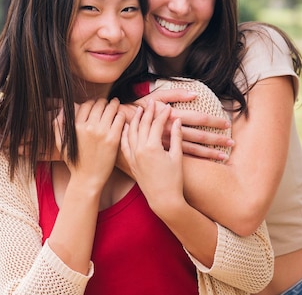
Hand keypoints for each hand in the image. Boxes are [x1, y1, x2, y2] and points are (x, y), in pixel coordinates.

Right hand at [54, 98, 123, 186]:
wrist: (87, 178)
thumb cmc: (75, 161)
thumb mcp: (61, 143)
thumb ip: (58, 126)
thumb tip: (63, 110)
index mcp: (75, 126)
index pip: (86, 105)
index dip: (92, 103)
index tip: (96, 104)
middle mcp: (88, 127)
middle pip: (99, 104)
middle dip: (104, 102)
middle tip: (109, 102)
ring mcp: (101, 132)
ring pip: (111, 108)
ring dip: (114, 105)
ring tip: (116, 104)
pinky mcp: (113, 139)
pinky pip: (120, 118)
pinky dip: (121, 115)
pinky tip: (121, 117)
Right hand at [121, 88, 231, 160]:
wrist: (120, 125)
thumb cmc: (140, 107)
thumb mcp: (156, 96)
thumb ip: (175, 92)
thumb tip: (195, 93)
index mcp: (172, 117)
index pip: (198, 119)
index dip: (213, 121)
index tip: (227, 124)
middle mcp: (172, 132)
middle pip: (199, 136)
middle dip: (217, 139)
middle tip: (232, 142)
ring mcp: (168, 143)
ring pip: (194, 150)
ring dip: (211, 152)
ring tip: (225, 155)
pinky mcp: (164, 150)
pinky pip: (184, 156)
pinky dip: (198, 158)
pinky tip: (209, 161)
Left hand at [121, 100, 184, 216]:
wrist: (163, 200)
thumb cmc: (174, 180)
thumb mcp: (177, 156)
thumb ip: (176, 137)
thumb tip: (177, 121)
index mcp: (152, 147)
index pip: (156, 124)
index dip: (162, 114)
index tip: (167, 106)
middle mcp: (139, 150)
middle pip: (142, 125)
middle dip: (148, 112)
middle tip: (152, 102)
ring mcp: (133, 156)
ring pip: (131, 132)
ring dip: (134, 119)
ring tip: (139, 110)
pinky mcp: (131, 163)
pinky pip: (124, 144)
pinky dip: (125, 134)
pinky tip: (127, 127)